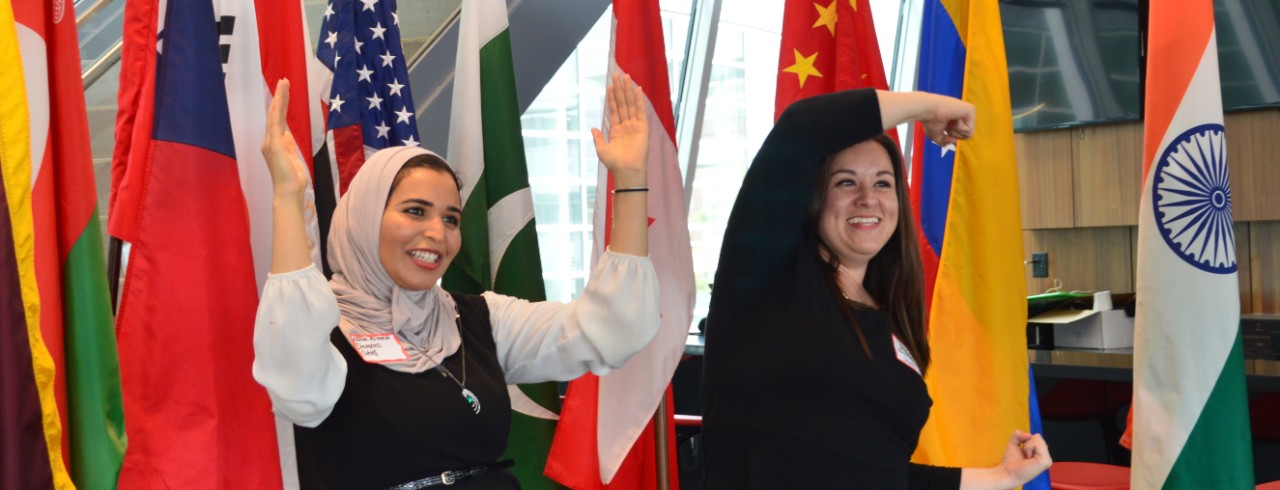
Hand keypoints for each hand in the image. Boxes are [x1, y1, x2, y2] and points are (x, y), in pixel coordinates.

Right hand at [262, 79, 309, 197]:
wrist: (289, 190)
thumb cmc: (292, 178)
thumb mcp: (292, 157)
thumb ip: (288, 145)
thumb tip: (286, 134)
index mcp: (273, 143)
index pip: (278, 120)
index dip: (281, 105)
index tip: (285, 93)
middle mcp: (268, 141)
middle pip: (274, 114)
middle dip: (279, 97)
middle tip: (284, 81)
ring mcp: (269, 141)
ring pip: (274, 114)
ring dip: (279, 98)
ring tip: (284, 83)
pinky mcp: (273, 144)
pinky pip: (275, 122)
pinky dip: (278, 109)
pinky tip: (280, 98)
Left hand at [592, 72, 648, 185]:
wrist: (627, 170)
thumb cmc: (614, 163)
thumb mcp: (601, 149)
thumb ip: (598, 138)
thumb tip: (593, 128)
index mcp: (616, 130)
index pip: (614, 109)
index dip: (612, 97)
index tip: (610, 85)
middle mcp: (626, 125)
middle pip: (622, 103)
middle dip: (620, 89)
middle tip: (617, 75)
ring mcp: (635, 125)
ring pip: (630, 104)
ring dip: (628, 90)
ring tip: (626, 77)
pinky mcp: (643, 127)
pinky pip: (641, 111)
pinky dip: (639, 100)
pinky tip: (637, 89)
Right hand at [918, 92, 974, 146]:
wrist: (927, 110)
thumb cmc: (930, 121)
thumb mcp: (936, 136)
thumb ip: (945, 141)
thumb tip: (955, 141)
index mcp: (958, 117)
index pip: (963, 134)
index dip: (952, 135)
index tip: (944, 126)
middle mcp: (964, 114)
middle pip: (967, 135)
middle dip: (955, 134)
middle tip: (947, 124)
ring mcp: (969, 111)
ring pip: (970, 133)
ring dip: (956, 131)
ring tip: (950, 121)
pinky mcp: (971, 109)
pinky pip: (970, 129)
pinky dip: (959, 127)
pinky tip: (953, 118)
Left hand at [999, 430, 1051, 485]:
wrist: (1008, 472)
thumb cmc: (1011, 461)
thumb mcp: (1014, 443)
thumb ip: (1019, 434)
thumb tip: (1028, 434)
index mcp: (1042, 454)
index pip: (1037, 437)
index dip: (1027, 441)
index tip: (1023, 452)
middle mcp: (1046, 457)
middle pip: (1038, 437)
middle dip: (1027, 443)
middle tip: (1024, 456)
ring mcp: (1047, 460)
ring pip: (1038, 439)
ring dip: (1027, 446)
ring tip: (1026, 457)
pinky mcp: (1045, 461)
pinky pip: (1037, 444)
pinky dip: (1029, 448)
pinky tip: (1028, 458)